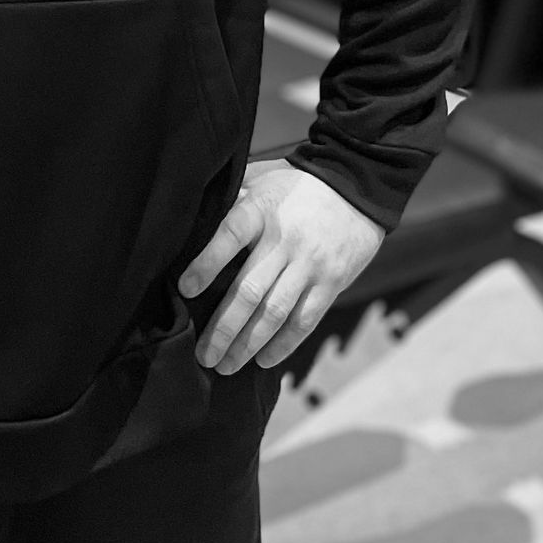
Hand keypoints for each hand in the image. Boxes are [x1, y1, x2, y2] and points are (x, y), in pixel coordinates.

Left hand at [178, 162, 384, 373]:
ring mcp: (310, 264)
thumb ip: (233, 195)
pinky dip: (283, 344)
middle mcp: (285, 240)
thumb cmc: (299, 185)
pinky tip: (263, 360)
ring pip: (274, 312)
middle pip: (249, 289)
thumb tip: (195, 218)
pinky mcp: (331, 282)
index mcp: (262, 209)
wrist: (358, 188)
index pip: (229, 235)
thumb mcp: (263, 177)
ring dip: (248, 344)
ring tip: (226, 365)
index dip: (206, 264)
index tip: (185, 289)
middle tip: (203, 354)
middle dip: (223, 327)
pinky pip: (304, 320)